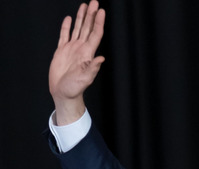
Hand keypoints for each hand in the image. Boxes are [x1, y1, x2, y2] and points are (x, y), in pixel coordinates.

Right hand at [49, 1, 105, 124]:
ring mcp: (71, 49)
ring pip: (78, 29)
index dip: (98, 22)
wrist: (63, 93)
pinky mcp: (61, 51)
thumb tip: (101, 58)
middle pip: (87, 28)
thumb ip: (92, 68)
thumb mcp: (85, 79)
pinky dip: (67, 27)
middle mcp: (81, 49)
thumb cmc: (74, 89)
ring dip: (82, 17)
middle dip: (91, 15)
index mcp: (87, 53)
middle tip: (95, 2)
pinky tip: (69, 19)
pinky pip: (64, 35)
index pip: (95, 34)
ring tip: (85, 6)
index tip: (101, 11)